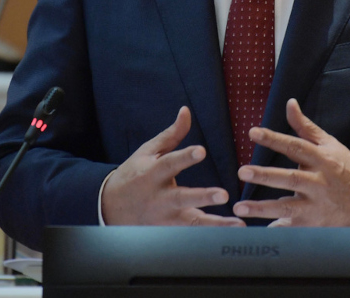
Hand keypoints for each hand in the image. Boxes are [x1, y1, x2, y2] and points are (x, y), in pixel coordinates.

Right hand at [101, 106, 246, 226]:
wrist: (111, 207)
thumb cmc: (134, 174)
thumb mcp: (148, 152)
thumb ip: (172, 134)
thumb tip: (186, 111)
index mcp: (153, 173)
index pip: (170, 164)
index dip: (185, 157)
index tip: (201, 151)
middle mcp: (159, 197)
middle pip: (182, 198)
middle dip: (203, 197)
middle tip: (224, 195)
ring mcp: (164, 218)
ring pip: (192, 223)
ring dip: (216, 225)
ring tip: (238, 224)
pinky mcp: (169, 232)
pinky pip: (192, 236)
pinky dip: (210, 238)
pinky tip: (231, 235)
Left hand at [233, 99, 349, 226]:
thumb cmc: (344, 167)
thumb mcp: (329, 144)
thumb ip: (305, 127)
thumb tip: (290, 103)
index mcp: (321, 159)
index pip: (295, 146)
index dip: (274, 139)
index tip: (253, 133)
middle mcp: (319, 182)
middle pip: (290, 178)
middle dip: (265, 176)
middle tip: (242, 171)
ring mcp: (317, 205)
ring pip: (288, 207)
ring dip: (263, 208)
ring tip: (240, 207)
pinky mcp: (315, 224)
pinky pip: (292, 228)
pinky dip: (277, 230)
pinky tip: (258, 231)